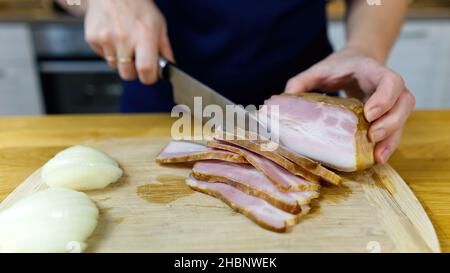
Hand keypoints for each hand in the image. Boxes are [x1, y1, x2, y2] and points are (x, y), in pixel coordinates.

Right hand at [84, 0, 173, 83]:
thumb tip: (169, 65)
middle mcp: (124, 38)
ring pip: (114, 66)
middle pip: (127, 74)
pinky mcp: (92, 38)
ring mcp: (106, 38)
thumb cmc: (137, 4)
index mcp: (144, 36)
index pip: (146, 70)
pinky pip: (102, 56)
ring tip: (125, 44)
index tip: (151, 75)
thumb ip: (164, 47)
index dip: (149, 77)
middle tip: (137, 60)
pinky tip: (114, 37)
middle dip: (134, 72)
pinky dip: (109, 52)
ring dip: (121, 61)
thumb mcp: (158, 23)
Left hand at [284, 47, 415, 163]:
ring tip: (377, 157)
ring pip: (404, 118)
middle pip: (404, 102)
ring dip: (393, 138)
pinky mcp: (388, 115)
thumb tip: (284, 99)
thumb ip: (302, 80)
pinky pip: (395, 130)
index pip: (389, 80)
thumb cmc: (339, 66)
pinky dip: (388, 145)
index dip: (384, 97)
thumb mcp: (319, 70)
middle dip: (391, 121)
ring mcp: (392, 102)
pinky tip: (376, 158)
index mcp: (372, 71)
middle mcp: (388, 86)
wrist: (358, 61)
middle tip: (372, 136)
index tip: (369, 114)